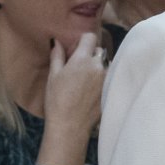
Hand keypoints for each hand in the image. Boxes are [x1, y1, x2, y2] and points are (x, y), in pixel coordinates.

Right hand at [39, 32, 105, 164]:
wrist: (70, 127)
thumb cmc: (57, 102)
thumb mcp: (53, 76)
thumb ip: (58, 56)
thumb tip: (58, 42)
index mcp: (82, 59)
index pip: (90, 37)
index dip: (83, 41)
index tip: (77, 50)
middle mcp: (99, 67)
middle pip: (99, 51)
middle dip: (91, 55)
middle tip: (80, 67)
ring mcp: (107, 80)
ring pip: (107, 65)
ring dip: (99, 68)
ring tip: (87, 81)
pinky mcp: (111, 91)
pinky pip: (110, 79)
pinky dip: (104, 80)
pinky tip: (92, 91)